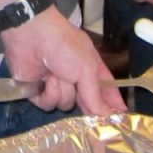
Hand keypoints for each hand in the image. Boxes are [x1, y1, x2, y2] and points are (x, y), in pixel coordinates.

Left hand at [0, 7, 122, 114]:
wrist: (31, 34)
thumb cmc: (65, 47)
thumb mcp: (86, 69)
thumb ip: (95, 95)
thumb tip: (107, 116)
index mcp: (90, 68)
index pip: (106, 88)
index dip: (113, 103)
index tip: (121, 118)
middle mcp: (74, 78)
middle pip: (86, 102)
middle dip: (86, 106)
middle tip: (91, 117)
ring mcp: (55, 85)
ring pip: (65, 105)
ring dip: (63, 92)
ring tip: (57, 76)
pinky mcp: (36, 90)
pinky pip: (47, 105)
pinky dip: (48, 94)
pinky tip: (46, 81)